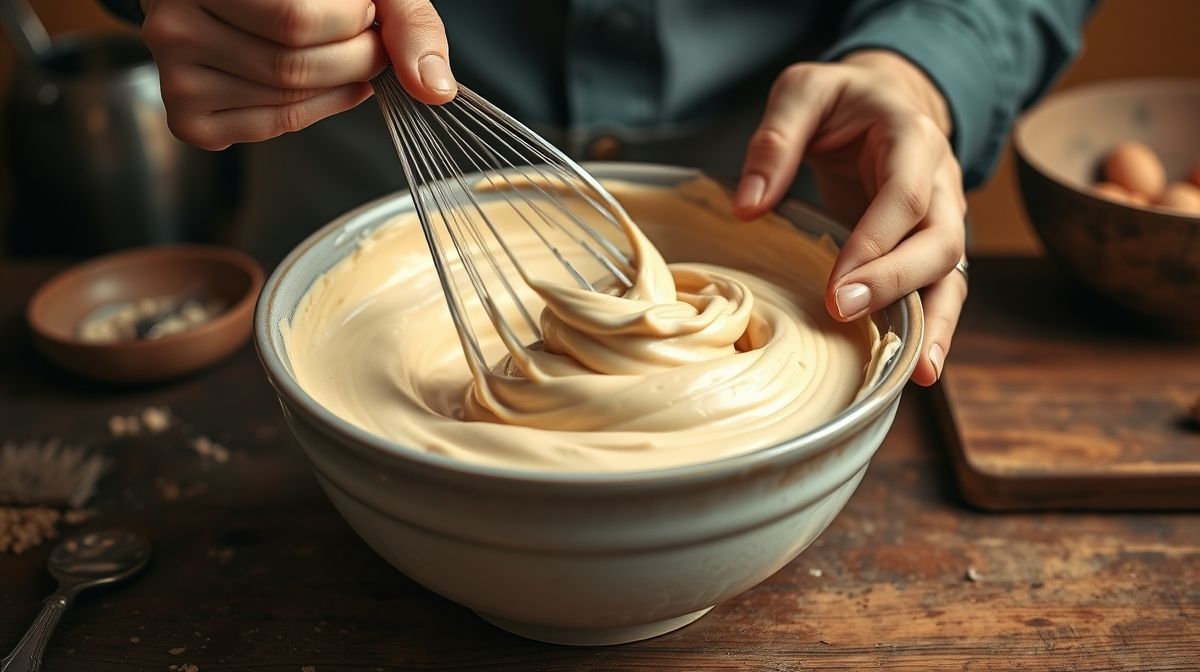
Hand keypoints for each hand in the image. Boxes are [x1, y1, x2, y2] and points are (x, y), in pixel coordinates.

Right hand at [142, 0, 455, 149]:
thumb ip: (406, 22)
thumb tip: (436, 90)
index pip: (295, 20)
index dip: (354, 24)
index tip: (366, 12)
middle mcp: (171, 21)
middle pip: (292, 65)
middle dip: (357, 60)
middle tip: (372, 44)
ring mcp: (173, 71)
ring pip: (285, 99)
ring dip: (342, 87)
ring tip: (347, 58)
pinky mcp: (187, 116)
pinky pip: (270, 127)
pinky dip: (313, 110)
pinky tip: (320, 83)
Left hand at [733, 50, 966, 385]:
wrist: (886, 99)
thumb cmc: (843, 99)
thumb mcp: (803, 91)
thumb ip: (774, 139)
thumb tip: (746, 207)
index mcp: (912, 138)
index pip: (904, 196)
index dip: (875, 243)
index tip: (838, 286)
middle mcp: (941, 182)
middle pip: (939, 241)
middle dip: (897, 283)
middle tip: (846, 313)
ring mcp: (941, 218)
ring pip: (952, 274)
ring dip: (937, 324)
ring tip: (920, 373)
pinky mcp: (926, 246)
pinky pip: (939, 289)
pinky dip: (933, 329)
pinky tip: (919, 370)